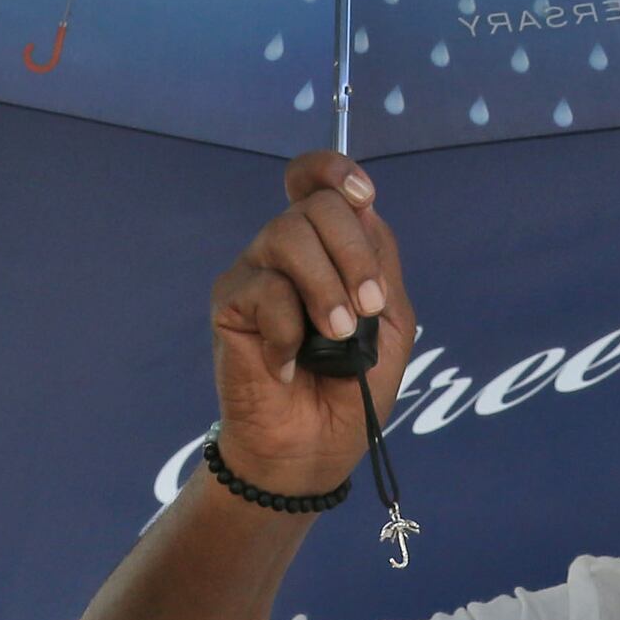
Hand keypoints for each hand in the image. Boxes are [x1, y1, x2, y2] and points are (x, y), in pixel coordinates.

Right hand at [208, 150, 414, 500]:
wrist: (312, 447)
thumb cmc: (351, 387)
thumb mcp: (389, 323)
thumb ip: (381, 265)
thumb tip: (364, 210)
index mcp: (328, 246)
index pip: (317, 178)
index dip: (337, 171)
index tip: (363, 197)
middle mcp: (288, 249)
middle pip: (317, 205)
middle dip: (353, 253)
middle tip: (367, 309)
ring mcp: (256, 272)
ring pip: (289, 237)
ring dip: (326, 289)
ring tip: (337, 337)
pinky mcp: (229, 302)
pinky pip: (265, 288)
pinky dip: (289, 329)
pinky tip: (290, 363)